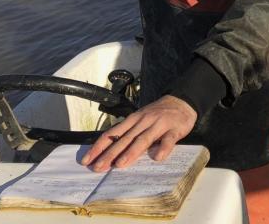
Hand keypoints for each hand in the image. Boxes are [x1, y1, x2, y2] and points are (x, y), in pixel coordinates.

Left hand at [80, 95, 197, 172]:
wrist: (182, 101)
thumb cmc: (158, 114)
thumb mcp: (140, 119)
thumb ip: (129, 133)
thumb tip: (111, 153)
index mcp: (133, 120)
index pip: (112, 134)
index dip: (99, 147)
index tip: (87, 160)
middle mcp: (143, 121)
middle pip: (125, 139)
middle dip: (110, 154)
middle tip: (98, 167)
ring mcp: (159, 125)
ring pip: (143, 139)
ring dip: (131, 152)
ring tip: (120, 164)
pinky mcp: (174, 129)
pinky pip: (168, 140)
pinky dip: (163, 148)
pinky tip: (158, 158)